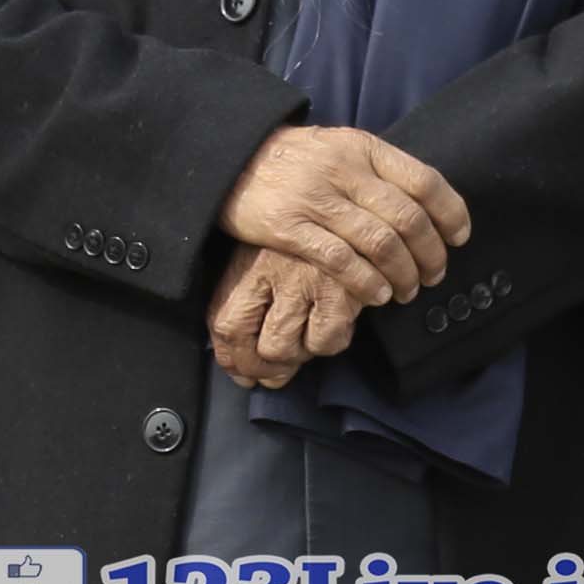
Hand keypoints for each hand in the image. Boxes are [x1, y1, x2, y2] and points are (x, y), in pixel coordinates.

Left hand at [207, 244, 366, 389]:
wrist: (356, 207)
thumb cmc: (304, 243)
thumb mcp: (266, 260)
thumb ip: (249, 310)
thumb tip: (243, 376)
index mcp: (247, 263)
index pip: (226, 326)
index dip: (232, 360)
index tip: (244, 373)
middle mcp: (272, 271)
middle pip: (255, 346)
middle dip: (266, 368)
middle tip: (279, 367)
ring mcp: (306, 280)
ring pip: (286, 348)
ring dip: (298, 356)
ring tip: (307, 337)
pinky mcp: (342, 289)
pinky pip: (328, 340)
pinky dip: (330, 342)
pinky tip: (336, 323)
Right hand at [215, 126, 467, 311]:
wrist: (232, 158)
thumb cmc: (297, 159)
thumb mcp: (341, 147)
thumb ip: (379, 170)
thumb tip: (427, 205)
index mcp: (364, 148)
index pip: (424, 181)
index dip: (451, 213)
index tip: (460, 238)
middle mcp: (344, 170)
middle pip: (407, 218)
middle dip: (430, 254)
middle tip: (435, 275)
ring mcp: (316, 198)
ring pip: (380, 243)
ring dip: (403, 273)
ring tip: (408, 290)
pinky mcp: (290, 227)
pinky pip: (341, 261)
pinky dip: (367, 282)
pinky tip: (377, 295)